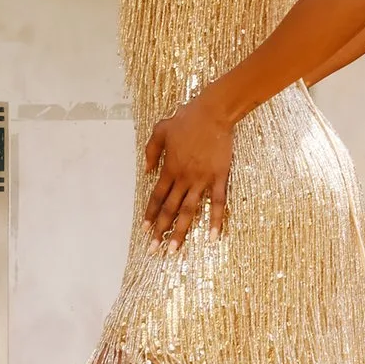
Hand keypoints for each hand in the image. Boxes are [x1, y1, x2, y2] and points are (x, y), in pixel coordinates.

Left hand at [142, 97, 232, 242]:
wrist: (212, 113)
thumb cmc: (186, 118)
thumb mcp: (160, 130)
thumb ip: (151, 152)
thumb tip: (146, 170)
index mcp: (169, 168)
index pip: (156, 197)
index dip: (150, 215)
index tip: (145, 231)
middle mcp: (183, 178)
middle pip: (170, 209)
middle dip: (161, 231)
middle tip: (153, 250)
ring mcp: (202, 180)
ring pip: (190, 211)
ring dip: (181, 231)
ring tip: (174, 250)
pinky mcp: (219, 177)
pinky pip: (218, 203)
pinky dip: (216, 220)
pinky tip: (214, 236)